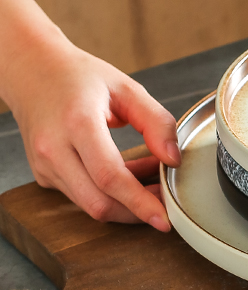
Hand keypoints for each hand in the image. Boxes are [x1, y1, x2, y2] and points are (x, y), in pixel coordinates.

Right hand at [8, 39, 179, 229]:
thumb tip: (174, 159)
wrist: (32, 71)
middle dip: (137, 211)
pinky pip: (82, 196)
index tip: (164, 218)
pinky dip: (110, 193)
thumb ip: (156, 122)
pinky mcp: (44, 175)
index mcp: (77, 123)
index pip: (110, 177)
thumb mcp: (127, 89)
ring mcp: (44, 166)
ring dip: (126, 201)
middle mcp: (54, 149)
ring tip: (151, 176)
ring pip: (90, 204)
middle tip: (166, 201)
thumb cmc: (79, 77)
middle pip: (98, 202)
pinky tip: (129, 173)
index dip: (140, 202)